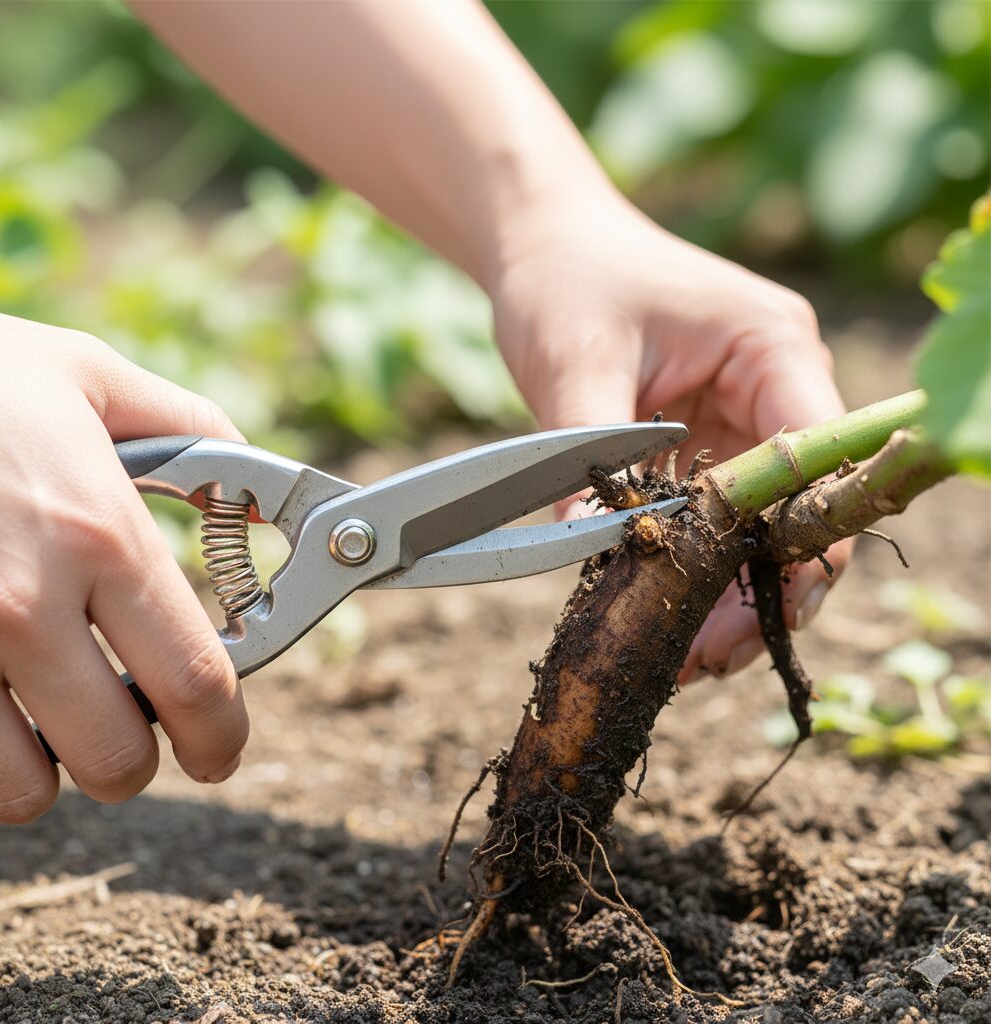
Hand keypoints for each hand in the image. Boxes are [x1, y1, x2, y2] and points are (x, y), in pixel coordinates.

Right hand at [0, 306, 248, 823]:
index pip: (194, 683)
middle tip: (134, 732)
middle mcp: (21, 602)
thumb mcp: (89, 378)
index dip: (221, 737)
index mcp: (98, 534)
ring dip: (50, 770)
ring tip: (48, 720)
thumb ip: (192, 432)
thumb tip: (256, 504)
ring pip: (19, 788)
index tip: (220, 749)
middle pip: (115, 757)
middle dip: (138, 762)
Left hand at [490, 191, 849, 681]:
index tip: (760, 614)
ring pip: (758, 525)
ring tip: (684, 656)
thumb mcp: (575, 362)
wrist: (544, 247)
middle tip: (707, 657)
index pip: (817, 459)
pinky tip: (664, 613)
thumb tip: (592, 554)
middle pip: (796, 508)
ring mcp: (743, 418)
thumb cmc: (568, 281)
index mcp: (770, 347)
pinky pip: (715, 517)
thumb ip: (590, 458)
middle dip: (759, 589)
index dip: (801, 543)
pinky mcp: (705, 443)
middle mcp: (776, 386)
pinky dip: (695, 564)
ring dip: (726, 590)